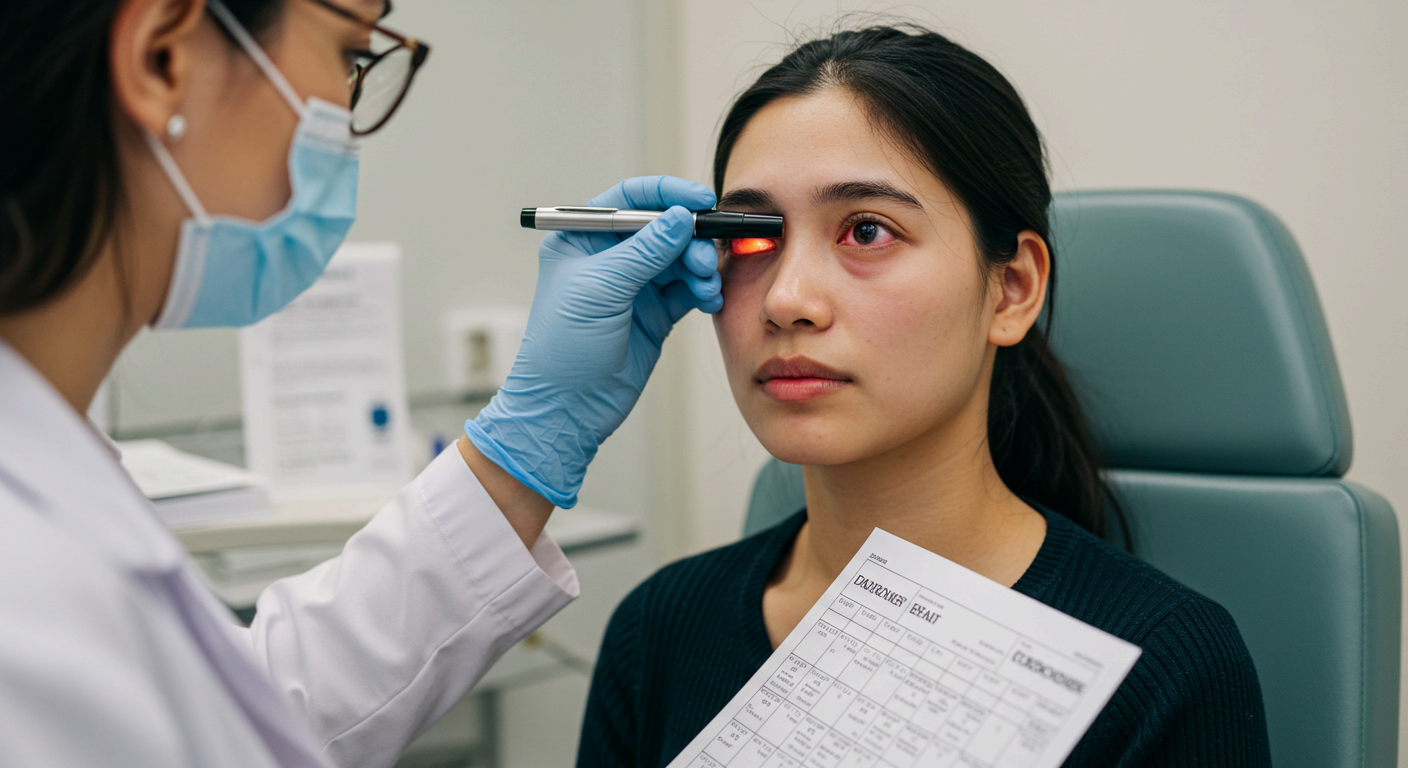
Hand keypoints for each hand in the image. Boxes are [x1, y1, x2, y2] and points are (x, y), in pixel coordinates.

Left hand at [465, 176, 719, 506]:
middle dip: (691, 238)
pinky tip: (709, 300)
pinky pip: (688, 289)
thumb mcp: (600, 289)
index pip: (630, 199)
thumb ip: (644, 251)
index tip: (700, 201)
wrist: (566, 408)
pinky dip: (703, 290)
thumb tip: (680, 217)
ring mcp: (634, 286)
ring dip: (700, 267)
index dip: (667, 195)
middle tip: (704, 258)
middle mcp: (610, 257)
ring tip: (707, 286)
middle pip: (664, 228)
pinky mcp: (655, 313)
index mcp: (583, 239)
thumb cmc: (563, 348)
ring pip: (681, 259)